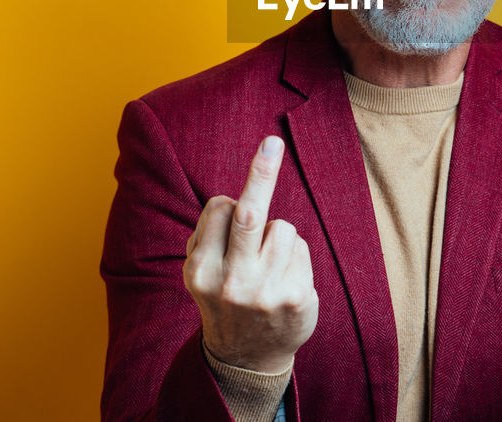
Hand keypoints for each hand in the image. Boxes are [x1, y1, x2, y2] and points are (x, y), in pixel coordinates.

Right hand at [183, 136, 317, 372]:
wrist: (246, 358)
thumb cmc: (225, 298)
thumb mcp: (201, 272)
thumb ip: (208, 235)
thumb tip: (232, 195)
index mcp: (201, 271)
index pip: (220, 209)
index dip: (229, 204)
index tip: (233, 197)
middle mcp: (231, 282)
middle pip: (248, 213)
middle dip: (260, 173)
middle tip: (272, 143)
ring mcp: (266, 292)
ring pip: (282, 227)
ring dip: (278, 236)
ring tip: (269, 266)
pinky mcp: (296, 298)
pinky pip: (300, 248)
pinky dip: (294, 256)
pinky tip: (284, 281)